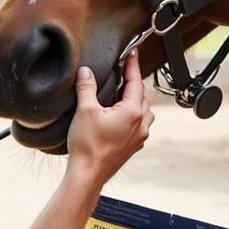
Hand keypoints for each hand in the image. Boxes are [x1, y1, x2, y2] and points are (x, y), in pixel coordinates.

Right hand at [66, 50, 152, 181]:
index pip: (135, 81)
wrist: (88, 174)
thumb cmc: (88, 146)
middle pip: (142, 96)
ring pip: (144, 111)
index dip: (132, 65)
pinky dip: (133, 115)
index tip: (132, 53)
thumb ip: (87, 87)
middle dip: (132, 83)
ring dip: (135, 100)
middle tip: (121, 74)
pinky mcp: (133, 146)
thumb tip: (86, 72)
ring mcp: (139, 137)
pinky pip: (140, 125)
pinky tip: (119, 116)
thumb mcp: (85, 110)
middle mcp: (140, 124)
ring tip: (120, 95)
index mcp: (132, 112)